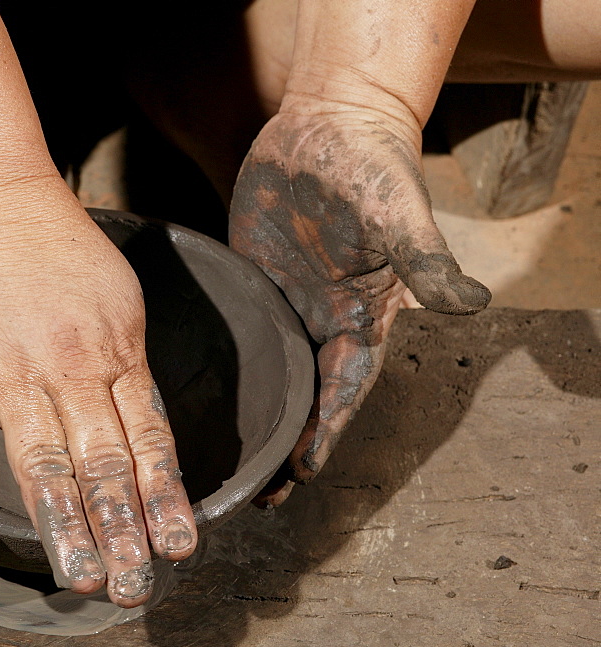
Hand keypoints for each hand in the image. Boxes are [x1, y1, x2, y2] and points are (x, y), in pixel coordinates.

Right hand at [0, 204, 196, 607]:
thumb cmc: (61, 251)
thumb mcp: (119, 301)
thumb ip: (126, 368)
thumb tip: (140, 431)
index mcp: (117, 355)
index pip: (149, 440)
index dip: (165, 498)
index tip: (178, 548)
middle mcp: (72, 369)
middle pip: (104, 462)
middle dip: (121, 528)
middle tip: (130, 586)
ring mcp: (12, 368)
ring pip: (42, 458)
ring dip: (61, 523)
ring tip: (77, 576)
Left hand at [229, 106, 490, 504]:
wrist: (330, 124)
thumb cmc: (372, 167)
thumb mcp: (398, 214)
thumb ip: (424, 259)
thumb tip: (468, 303)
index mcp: (362, 315)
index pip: (344, 389)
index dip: (325, 431)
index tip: (301, 473)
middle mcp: (324, 317)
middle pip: (306, 396)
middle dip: (287, 443)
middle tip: (259, 493)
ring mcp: (288, 300)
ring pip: (273, 372)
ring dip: (258, 415)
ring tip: (231, 460)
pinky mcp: (256, 278)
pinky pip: (243, 332)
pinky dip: (233, 367)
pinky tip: (208, 392)